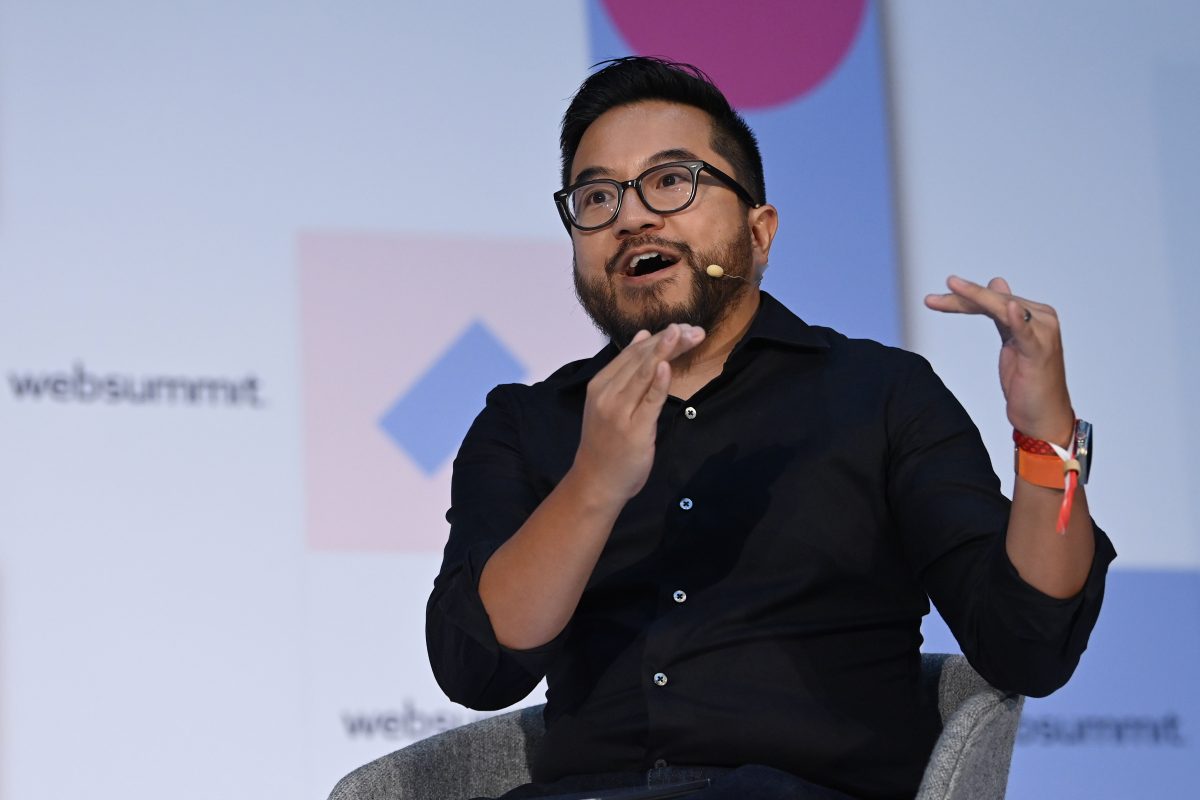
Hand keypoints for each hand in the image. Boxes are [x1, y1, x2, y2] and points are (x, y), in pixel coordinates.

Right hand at [574, 323, 705, 502]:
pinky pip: (649, 401)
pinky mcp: (634, 430)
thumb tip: (644, 335)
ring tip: (684, 334)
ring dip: (667, 353)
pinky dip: (659, 383)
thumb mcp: (611, 401)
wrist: (596, 481)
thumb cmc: (606, 443)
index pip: (632, 353)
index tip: (683, 328)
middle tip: (693, 329)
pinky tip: (668, 365)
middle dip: (669, 342)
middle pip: (641, 360)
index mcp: (600, 384)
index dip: (659, 338)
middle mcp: (607, 394)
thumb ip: (627, 370)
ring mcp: (619, 412)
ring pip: (645, 375)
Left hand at [924, 276, 1073, 444]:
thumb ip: (1002, 316)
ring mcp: (1042, 334)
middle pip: (995, 301)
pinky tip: (1009, 308)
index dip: (964, 297)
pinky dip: (1018, 320)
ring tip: (953, 286)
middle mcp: (1041, 318)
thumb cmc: (1029, 381)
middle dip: (961, 298)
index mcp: (1033, 314)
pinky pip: (1027, 333)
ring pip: (1003, 308)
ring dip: (976, 297)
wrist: (1043, 416)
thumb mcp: (1011, 342)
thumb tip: (996, 283)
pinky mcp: (1040, 352)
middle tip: (930, 299)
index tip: (933, 300)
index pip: (993, 299)